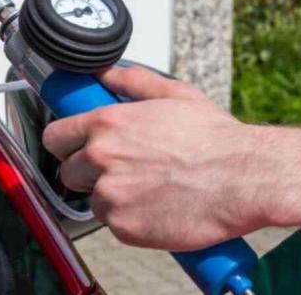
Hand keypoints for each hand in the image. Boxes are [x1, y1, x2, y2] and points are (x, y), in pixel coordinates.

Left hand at [43, 66, 266, 250]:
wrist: (246, 178)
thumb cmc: (215, 139)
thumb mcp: (173, 94)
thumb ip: (132, 81)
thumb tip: (106, 73)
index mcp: (106, 124)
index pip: (54, 136)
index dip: (64, 144)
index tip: (72, 149)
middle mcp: (101, 158)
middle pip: (68, 173)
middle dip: (88, 174)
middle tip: (121, 172)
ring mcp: (111, 195)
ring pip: (93, 201)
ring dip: (113, 199)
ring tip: (147, 190)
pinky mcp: (124, 227)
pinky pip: (115, 225)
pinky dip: (131, 221)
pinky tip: (156, 208)